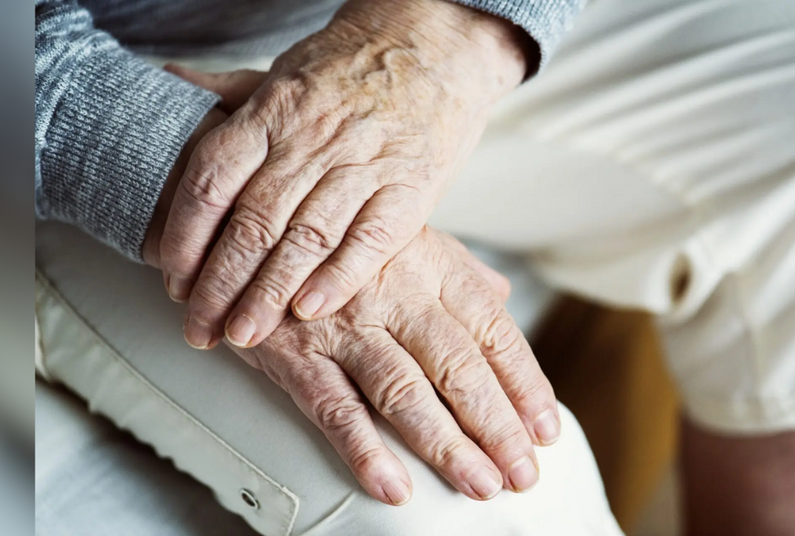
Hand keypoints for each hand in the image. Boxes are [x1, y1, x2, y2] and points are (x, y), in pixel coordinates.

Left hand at [157, 0, 531, 349]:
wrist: (434, 44)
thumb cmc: (354, 66)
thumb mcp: (284, 71)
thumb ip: (231, 92)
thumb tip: (173, 82)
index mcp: (272, 112)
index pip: (212, 182)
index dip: (186, 237)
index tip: (175, 281)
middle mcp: (312, 140)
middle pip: (252, 223)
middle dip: (220, 285)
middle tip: (201, 328)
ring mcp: (363, 164)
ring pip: (305, 239)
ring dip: (269, 294)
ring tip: (244, 334)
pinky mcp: (409, 187)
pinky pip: (369, 240)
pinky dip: (337, 277)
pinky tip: (310, 310)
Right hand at [232, 227, 559, 503]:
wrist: (250, 229)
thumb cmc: (337, 240)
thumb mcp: (404, 236)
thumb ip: (456, 271)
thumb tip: (503, 296)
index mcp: (431, 265)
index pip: (493, 330)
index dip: (524, 382)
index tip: (545, 428)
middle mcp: (395, 293)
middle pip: (458, 367)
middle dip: (496, 426)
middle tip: (522, 471)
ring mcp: (344, 325)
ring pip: (405, 392)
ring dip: (446, 446)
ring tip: (478, 484)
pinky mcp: (296, 354)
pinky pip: (335, 409)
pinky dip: (365, 452)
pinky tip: (394, 486)